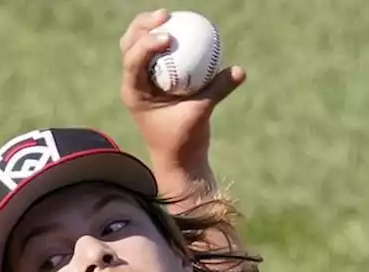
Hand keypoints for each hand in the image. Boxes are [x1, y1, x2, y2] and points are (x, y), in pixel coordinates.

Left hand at [119, 9, 245, 173]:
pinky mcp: (154, 81)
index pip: (133, 61)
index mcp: (134, 93)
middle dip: (142, 25)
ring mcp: (142, 81)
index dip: (147, 44)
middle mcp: (133, 84)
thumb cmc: (185, 142)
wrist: (180, 160)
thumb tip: (240, 70)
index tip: (169, 37)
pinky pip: (158, 55)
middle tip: (165, 14)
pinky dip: (167, 42)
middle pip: (129, 45)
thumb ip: (218, 90)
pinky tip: (183, 29)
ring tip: (170, 15)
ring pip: (139, 46)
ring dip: (150, 28)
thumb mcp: (201, 115)